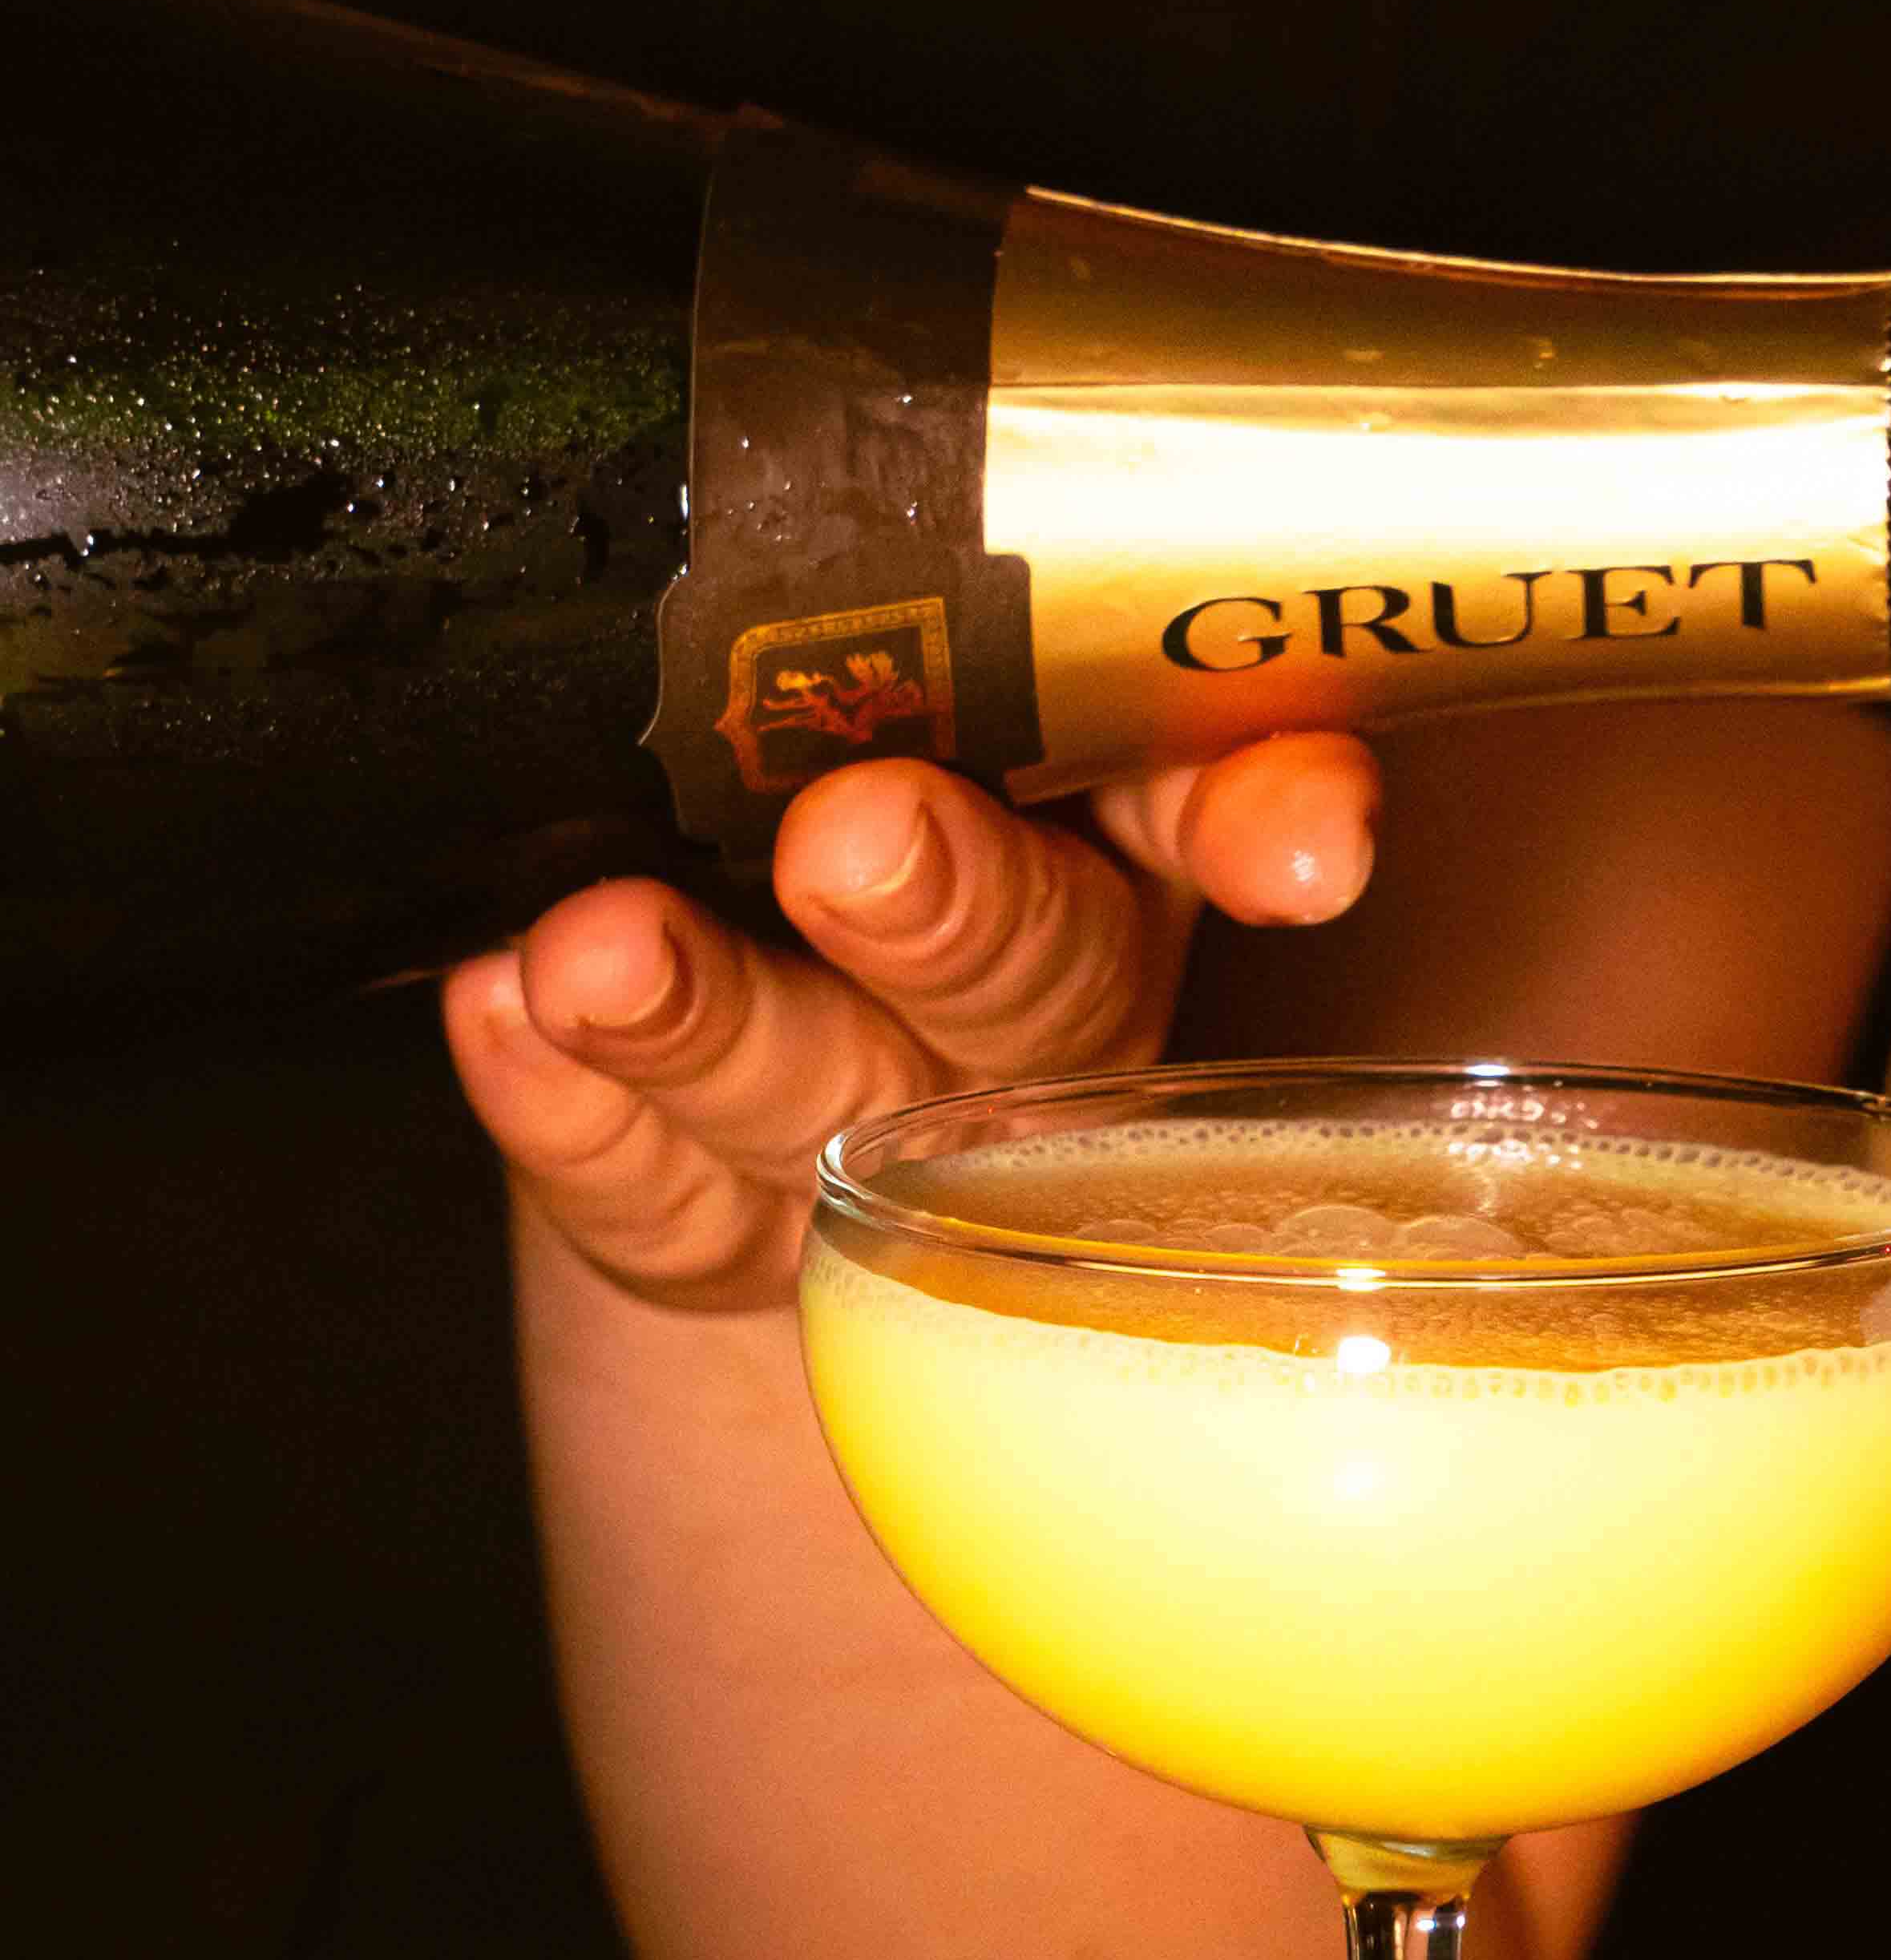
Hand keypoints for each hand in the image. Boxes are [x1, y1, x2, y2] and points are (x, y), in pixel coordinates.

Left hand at [442, 736, 1378, 1312]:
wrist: (749, 1046)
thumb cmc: (904, 841)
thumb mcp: (1025, 755)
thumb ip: (1149, 734)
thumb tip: (1322, 819)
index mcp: (1113, 874)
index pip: (1220, 827)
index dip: (1274, 835)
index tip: (1305, 861)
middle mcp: (1012, 1030)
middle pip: (1012, 983)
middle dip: (943, 915)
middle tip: (856, 844)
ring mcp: (852, 1136)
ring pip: (793, 1092)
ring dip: (695, 1026)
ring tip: (589, 956)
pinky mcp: (706, 1225)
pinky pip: (642, 1194)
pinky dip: (563, 1112)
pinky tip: (498, 1015)